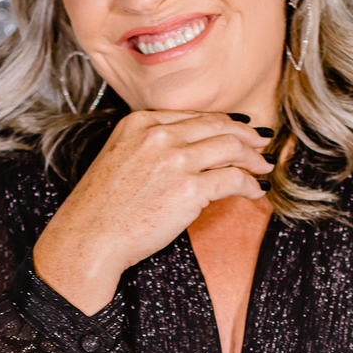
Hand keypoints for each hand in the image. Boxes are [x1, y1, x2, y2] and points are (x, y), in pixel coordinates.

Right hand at [31, 109, 274, 313]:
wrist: (89, 237)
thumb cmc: (101, 208)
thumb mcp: (120, 158)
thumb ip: (151, 146)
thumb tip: (190, 151)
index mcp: (140, 122)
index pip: (193, 115)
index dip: (222, 121)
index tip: (238, 129)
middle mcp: (159, 135)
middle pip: (217, 125)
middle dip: (245, 134)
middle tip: (262, 142)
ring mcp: (176, 160)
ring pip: (231, 148)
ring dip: (253, 157)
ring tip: (263, 166)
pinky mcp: (189, 189)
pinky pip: (233, 179)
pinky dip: (251, 184)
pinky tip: (256, 190)